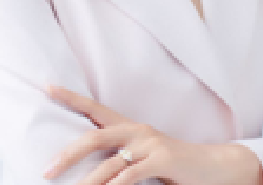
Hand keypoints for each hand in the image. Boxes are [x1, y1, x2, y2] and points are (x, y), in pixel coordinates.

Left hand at [42, 84, 219, 184]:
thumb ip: (120, 160)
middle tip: (47, 170)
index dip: (70, 97)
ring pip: (109, 163)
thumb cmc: (175, 166)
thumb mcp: (144, 159)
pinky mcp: (163, 160)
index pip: (94, 107)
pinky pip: (132, 174)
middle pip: (94, 136)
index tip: (47, 87)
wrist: (216, 167)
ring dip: (88, 183)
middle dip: (68, 154)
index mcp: (130, 127)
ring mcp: (150, 144)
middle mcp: (137, 130)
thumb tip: (88, 171)